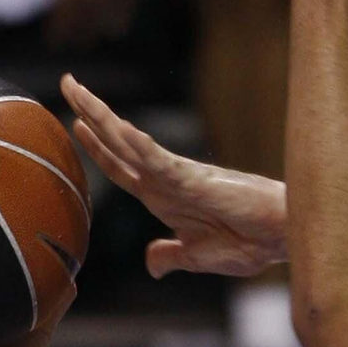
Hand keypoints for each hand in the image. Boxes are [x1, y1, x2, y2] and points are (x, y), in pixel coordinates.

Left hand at [62, 74, 286, 278]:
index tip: (74, 123)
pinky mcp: (196, 180)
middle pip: (117, 142)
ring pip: (130, 141)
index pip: (121, 167)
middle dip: (90, 113)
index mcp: (164, 197)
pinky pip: (161, 161)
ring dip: (101, 116)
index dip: (96, 147)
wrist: (280, 238)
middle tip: (67, 83)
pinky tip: (119, 129)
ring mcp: (178, 176)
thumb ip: (172, 255)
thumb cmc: (249, 243)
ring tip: (76, 90)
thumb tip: (151, 263)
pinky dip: (140, 146)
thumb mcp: (197, 256)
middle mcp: (166, 181)